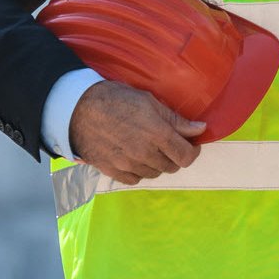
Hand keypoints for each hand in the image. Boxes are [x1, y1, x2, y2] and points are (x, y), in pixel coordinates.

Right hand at [68, 81, 204, 185]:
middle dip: (175, 155)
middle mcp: (144, 153)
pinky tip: (134, 157)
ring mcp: (128, 165)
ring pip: (155, 173)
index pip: (186, 156)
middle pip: (172, 166)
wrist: (77, 109)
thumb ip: (175, 119)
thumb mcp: (148, 101)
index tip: (191, 143)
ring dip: (157, 163)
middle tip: (168, 142)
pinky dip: (140, 171)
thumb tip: (200, 129)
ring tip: (149, 147)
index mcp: (157, 134)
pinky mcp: (113, 171)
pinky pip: (136, 179)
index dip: (193, 151)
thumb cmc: (114, 99)